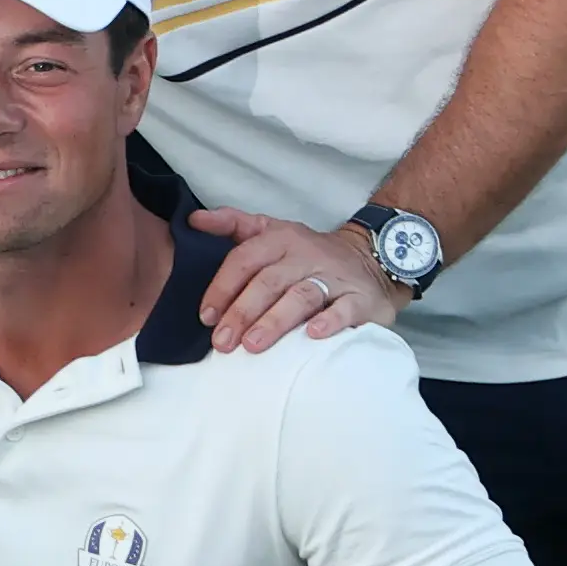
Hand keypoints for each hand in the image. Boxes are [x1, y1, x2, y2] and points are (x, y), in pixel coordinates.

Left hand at [189, 207, 408, 351]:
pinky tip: (312, 335)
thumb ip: (232, 224)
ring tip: (253, 345)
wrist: (373, 258)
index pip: (244, 259)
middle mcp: (306, 255)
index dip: (222, 287)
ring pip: (301, 296)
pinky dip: (330, 321)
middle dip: (241, 312)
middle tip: (222, 341)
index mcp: (280, 239)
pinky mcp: (361, 298)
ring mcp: (335, 276)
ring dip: (275, 321)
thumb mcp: (270, 231)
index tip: (206, 316)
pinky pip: (345, 308)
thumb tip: (193, 219)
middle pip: (269, 282)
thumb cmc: (306, 253)